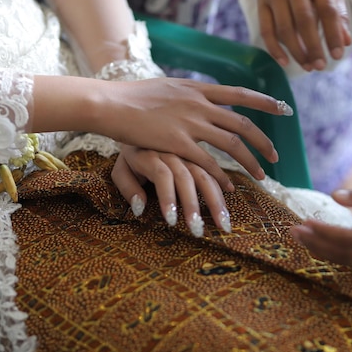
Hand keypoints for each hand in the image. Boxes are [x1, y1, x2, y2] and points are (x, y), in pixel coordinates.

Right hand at [95, 77, 292, 190]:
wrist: (111, 103)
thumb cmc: (133, 96)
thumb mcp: (167, 87)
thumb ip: (188, 94)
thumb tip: (201, 96)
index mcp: (197, 89)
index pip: (240, 93)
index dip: (265, 102)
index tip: (284, 109)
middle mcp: (198, 104)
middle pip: (242, 123)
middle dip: (263, 141)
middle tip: (275, 156)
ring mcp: (189, 123)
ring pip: (232, 144)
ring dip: (251, 162)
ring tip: (262, 176)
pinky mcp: (177, 142)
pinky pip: (208, 161)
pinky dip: (222, 175)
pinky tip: (229, 186)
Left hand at [111, 145, 231, 237]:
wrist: (144, 121)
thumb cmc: (132, 154)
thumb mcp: (121, 168)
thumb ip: (127, 187)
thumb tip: (140, 208)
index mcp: (149, 154)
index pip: (162, 175)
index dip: (167, 197)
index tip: (171, 221)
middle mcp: (171, 151)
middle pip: (185, 177)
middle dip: (193, 205)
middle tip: (199, 230)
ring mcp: (187, 151)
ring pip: (203, 173)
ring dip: (214, 198)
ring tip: (222, 222)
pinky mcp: (198, 152)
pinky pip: (213, 167)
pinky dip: (221, 181)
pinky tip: (230, 194)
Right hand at [251, 0, 350, 70]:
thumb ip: (338, 14)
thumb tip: (346, 42)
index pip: (327, 9)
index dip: (333, 34)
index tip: (338, 55)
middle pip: (304, 20)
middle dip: (313, 47)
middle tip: (320, 66)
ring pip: (284, 28)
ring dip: (296, 51)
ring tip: (307, 66)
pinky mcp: (261, 3)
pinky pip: (266, 30)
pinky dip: (275, 49)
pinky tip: (285, 62)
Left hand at [290, 188, 351, 269]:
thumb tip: (335, 195)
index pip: (349, 238)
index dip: (325, 232)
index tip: (305, 222)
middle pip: (343, 253)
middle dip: (315, 242)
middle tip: (292, 230)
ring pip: (345, 261)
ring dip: (320, 250)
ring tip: (298, 237)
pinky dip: (332, 255)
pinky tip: (317, 245)